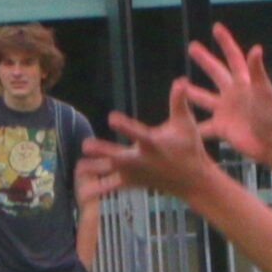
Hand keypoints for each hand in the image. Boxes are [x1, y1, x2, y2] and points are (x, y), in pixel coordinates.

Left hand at [75, 80, 223, 204]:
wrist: (193, 181)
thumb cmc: (189, 148)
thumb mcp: (186, 123)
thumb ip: (179, 101)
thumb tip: (181, 79)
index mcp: (153, 144)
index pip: (137, 133)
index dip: (124, 126)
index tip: (111, 118)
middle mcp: (142, 160)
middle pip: (118, 155)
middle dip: (103, 151)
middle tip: (86, 145)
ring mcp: (136, 172)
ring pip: (112, 170)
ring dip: (95, 168)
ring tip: (78, 167)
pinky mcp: (133, 181)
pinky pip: (113, 185)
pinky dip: (99, 188)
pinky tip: (83, 192)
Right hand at [180, 23, 271, 162]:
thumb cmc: (271, 117)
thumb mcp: (263, 92)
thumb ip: (257, 71)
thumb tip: (256, 48)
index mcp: (243, 83)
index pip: (233, 57)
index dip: (225, 42)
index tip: (216, 27)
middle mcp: (233, 94)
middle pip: (216, 72)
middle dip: (205, 60)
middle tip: (192, 47)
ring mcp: (226, 111)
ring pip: (205, 98)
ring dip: (192, 92)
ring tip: (180, 85)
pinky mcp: (222, 128)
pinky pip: (204, 126)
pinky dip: (193, 127)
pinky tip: (181, 125)